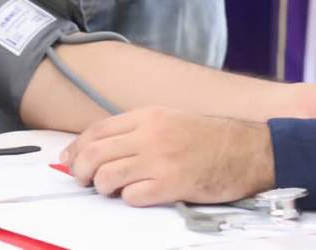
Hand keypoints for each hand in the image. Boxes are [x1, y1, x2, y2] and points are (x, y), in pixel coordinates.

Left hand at [61, 107, 274, 206]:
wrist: (246, 149)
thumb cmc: (209, 137)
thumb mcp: (169, 119)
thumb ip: (138, 129)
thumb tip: (103, 146)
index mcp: (148, 116)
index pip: (98, 130)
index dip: (77, 146)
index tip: (69, 158)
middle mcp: (150, 135)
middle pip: (96, 153)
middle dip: (80, 169)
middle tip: (81, 179)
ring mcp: (160, 160)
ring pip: (107, 175)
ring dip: (102, 186)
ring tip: (110, 189)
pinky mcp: (172, 185)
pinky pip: (132, 196)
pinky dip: (128, 198)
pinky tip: (136, 195)